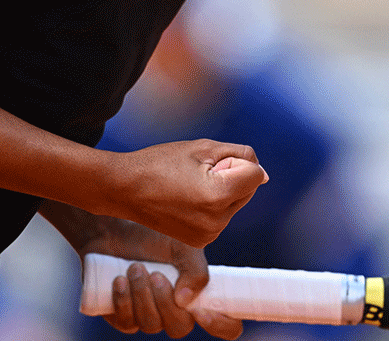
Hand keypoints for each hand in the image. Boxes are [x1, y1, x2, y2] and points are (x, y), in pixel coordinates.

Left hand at [44, 206, 244, 338]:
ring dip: (142, 295)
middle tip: (156, 274)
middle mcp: (175, 310)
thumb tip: (184, 301)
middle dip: (165, 302)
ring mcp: (148, 315)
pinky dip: (123, 301)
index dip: (221, 326)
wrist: (115, 227)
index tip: (201, 311)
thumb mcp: (182, 244)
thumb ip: (194, 269)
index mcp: (199, 294)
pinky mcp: (123, 316)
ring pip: (150, 324)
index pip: (226, 325)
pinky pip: (126, 323)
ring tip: (135, 267)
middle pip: (179, 327)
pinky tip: (119, 280)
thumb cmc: (153, 234)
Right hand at [116, 139, 267, 247]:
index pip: (255, 174)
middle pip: (248, 190)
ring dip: (222, 191)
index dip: (235, 161)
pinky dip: (212, 206)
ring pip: (235, 203)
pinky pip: (221, 216)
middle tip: (197, 173)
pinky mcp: (201, 241)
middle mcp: (217, 221)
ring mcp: (209, 235)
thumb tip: (263, 175)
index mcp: (218, 196)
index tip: (208, 163)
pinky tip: (187, 200)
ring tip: (189, 186)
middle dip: (231, 177)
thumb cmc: (161, 162)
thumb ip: (241, 155)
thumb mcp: (203, 147)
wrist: (125, 189)